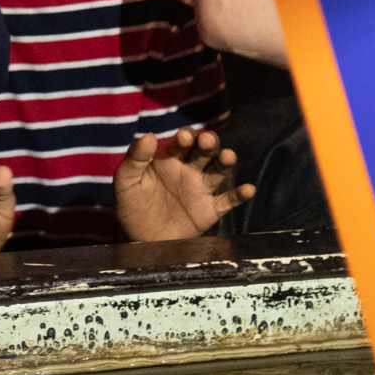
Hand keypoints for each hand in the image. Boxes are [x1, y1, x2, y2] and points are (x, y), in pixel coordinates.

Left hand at [113, 126, 253, 241]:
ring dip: (225, 162)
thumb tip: (148, 136)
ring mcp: (201, 189)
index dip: (185, 136)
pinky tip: (248, 189)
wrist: (140, 238)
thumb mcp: (126, 181)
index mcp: (169, 159)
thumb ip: (135, 158)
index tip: (184, 136)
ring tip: (228, 156)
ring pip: (218, 170)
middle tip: (207, 140)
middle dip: (208, 143)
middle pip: (204, 151)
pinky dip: (239, 195)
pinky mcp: (209, 209)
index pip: (182, 142)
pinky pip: (228, 200)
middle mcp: (189, 169)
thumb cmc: (132, 206)